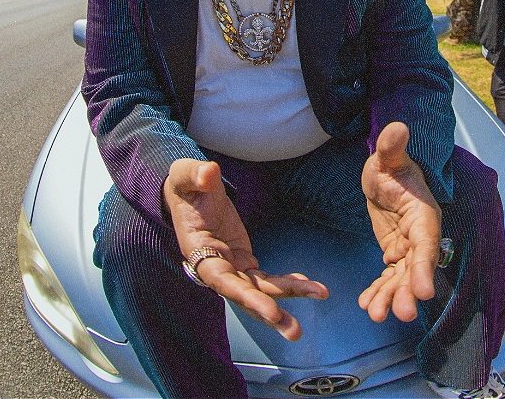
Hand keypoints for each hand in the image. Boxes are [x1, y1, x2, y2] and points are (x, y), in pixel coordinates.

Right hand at [163, 159, 328, 340]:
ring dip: (288, 299)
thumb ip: (195, 174)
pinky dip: (287, 282)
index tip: (268, 310)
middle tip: (294, 330)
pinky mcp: (244, 260)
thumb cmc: (186, 186)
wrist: (190, 192)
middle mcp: (216, 267)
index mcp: (199, 251)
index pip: (221, 279)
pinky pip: (266, 278)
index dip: (243, 295)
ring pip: (260, 290)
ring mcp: (232, 267)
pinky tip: (308, 285)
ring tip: (319, 297)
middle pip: (244, 295)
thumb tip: (208, 172)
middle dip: (270, 313)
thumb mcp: (185, 175)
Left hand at [358, 122, 440, 323]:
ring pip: (402, 277)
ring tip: (375, 314)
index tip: (423, 291)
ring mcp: (408, 247)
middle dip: (408, 292)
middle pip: (417, 268)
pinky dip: (379, 291)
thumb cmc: (391, 165)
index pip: (427, 244)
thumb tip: (397, 127)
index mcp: (424, 214)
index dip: (426, 268)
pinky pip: (389, 276)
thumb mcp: (388, 157)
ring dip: (391, 296)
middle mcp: (420, 235)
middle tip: (398, 313)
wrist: (385, 174)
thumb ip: (392, 148)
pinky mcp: (396, 253)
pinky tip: (367, 304)